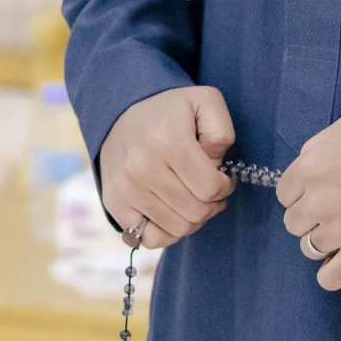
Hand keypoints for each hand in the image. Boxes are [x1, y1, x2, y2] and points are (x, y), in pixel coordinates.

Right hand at [97, 85, 235, 248]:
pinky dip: (167, 232)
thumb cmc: (169, 111)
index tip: (221, 177)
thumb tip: (215, 165)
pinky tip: (171, 211)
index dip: (225, 186)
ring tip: (191, 197)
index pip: (211, 188)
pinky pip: (151, 239)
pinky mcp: (115, 204)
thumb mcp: (204, 102)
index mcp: (168, 141)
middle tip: (207, 188)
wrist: (119, 112)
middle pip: (196, 212)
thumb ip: (221, 131)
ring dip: (192, 218)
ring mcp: (126, 189)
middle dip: (211, 204)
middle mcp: (142, 168)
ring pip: (178, 229)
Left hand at [277, 113, 340, 290]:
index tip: (318, 192)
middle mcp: (318, 202)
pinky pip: (329, 278)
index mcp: (310, 168)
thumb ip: (316, 149)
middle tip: (335, 209)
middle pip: (293, 223)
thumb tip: (305, 168)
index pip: (284, 194)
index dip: (301, 194)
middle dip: (310, 217)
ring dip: (322, 241)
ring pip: (309, 248)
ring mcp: (339, 231)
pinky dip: (330, 274)